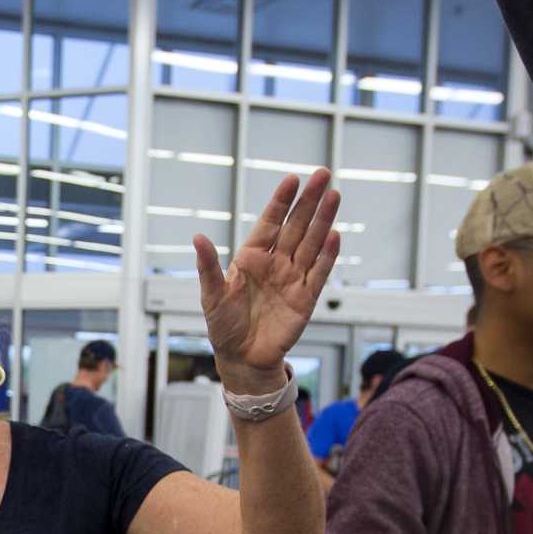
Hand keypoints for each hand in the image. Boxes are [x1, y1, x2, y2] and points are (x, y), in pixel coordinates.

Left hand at [193, 167, 341, 394]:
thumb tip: (197, 237)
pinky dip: (327, 255)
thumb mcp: (212, 295)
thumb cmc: (224, 326)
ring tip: (335, 196)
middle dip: (309, 201)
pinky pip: (319, 272)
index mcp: (252, 257)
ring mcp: (292, 278)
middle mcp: (275, 263)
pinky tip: (335, 235)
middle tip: (323, 175)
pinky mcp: (306, 298)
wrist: (242, 358)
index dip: (281, 201)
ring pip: (311, 243)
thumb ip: (208, 266)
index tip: (292, 179)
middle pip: (296, 226)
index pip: (270, 222)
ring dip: (323, 220)